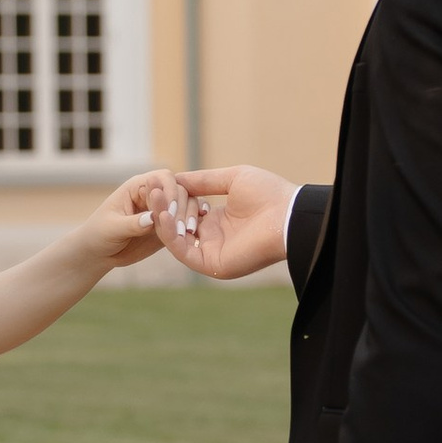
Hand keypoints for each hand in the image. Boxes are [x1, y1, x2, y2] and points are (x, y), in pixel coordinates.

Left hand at [81, 172, 182, 272]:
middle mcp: (153, 195)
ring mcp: (162, 210)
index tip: (169, 212)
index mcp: (137, 187)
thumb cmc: (99, 234)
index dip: (170, 192)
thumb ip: (132, 223)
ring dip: (189, 216)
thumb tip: (153, 218)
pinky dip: (191, 226)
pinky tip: (193, 235)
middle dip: (182, 207)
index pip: (162, 178)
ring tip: (186, 234)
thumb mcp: (112, 229)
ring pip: (187, 204)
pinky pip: (185, 222)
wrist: (99, 253)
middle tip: (180, 229)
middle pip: (179, 189)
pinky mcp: (168, 226)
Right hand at [150, 163, 292, 280]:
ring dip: (162, 220)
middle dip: (164, 208)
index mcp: (219, 221)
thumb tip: (176, 177)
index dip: (173, 199)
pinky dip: (169, 234)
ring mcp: (211, 253)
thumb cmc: (269, 194)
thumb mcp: (231, 179)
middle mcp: (213, 239)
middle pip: (176, 225)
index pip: (184, 213)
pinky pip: (182, 251)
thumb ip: (203, 180)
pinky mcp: (212, 264)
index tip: (163, 185)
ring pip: (175, 239)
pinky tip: (163, 214)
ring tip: (154, 199)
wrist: (288, 214)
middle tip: (154, 191)